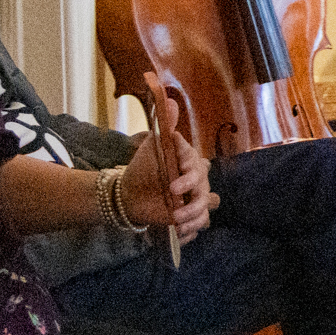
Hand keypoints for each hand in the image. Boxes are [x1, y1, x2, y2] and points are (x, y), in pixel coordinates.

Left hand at [121, 114, 214, 240]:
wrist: (129, 194)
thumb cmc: (143, 168)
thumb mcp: (152, 145)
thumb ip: (164, 126)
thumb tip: (169, 100)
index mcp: (189, 162)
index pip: (197, 165)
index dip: (189, 175)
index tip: (173, 183)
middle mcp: (197, 180)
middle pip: (206, 191)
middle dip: (193, 201)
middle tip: (174, 209)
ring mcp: (194, 198)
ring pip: (206, 209)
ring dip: (193, 217)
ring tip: (175, 222)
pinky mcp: (190, 215)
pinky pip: (200, 223)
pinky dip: (190, 230)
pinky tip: (178, 233)